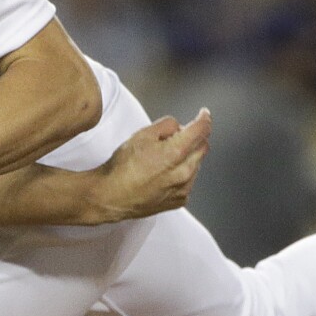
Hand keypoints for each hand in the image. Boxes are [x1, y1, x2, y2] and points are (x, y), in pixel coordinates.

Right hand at [92, 109, 211, 222]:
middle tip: (175, 136)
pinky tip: (164, 173)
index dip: (204, 118)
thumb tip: (178, 127)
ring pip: (197, 164)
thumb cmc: (122, 168)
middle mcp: (184, 172)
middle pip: (203, 147)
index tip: (204, 115)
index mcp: (175, 153)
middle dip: (194, 138)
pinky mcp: (179, 200)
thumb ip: (166, 125)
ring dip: (188, 156)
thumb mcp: (142, 135)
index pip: (201, 130)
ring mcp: (183, 189)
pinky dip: (182, 173)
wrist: (110, 196)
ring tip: (163, 158)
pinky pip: (189, 181)